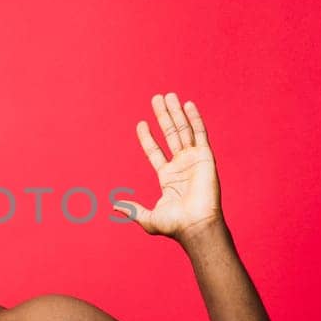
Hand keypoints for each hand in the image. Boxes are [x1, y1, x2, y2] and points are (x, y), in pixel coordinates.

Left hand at [112, 93, 222, 239]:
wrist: (196, 226)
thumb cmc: (175, 225)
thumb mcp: (148, 218)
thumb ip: (132, 210)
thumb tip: (114, 206)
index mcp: (167, 177)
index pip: (155, 151)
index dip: (147, 138)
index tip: (141, 123)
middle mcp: (181, 165)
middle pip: (170, 134)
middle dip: (163, 116)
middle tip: (156, 98)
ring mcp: (194, 160)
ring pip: (183, 130)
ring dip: (176, 112)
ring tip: (169, 95)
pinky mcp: (206, 158)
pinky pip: (200, 134)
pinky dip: (195, 119)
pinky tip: (188, 105)